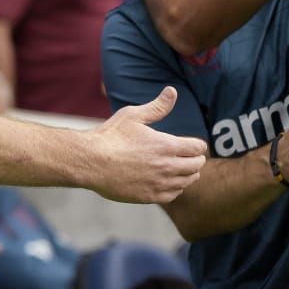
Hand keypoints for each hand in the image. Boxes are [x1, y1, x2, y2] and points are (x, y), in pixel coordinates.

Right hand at [85, 87, 206, 203]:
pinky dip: (175, 188)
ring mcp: (159, 183)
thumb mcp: (133, 115)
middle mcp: (168, 166)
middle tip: (187, 157)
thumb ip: (157, 106)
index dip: (196, 145)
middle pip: (197, 166)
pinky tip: (166, 181)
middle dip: (195, 159)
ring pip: (187, 181)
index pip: (198, 148)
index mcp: (167, 145)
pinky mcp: (150, 197)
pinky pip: (173, 194)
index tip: (190, 144)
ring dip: (186, 174)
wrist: (90, 161)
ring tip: (178, 169)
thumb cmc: (110, 136)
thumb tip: (172, 91)